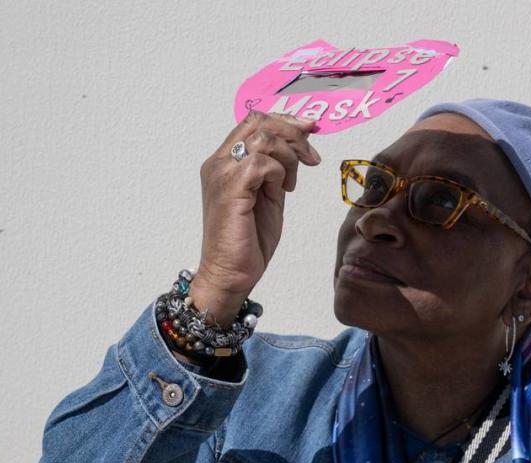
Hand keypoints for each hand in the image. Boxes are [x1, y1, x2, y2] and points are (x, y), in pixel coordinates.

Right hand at [192, 111, 320, 326]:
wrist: (231, 274)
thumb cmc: (248, 240)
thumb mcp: (270, 196)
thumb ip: (278, 170)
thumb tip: (299, 145)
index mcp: (225, 161)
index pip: (253, 121)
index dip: (286, 120)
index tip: (311, 129)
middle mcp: (218, 163)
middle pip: (258, 121)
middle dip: (293, 134)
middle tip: (312, 158)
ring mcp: (221, 174)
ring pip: (263, 139)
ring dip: (288, 157)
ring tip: (290, 185)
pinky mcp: (229, 190)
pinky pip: (261, 163)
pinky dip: (279, 173)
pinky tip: (282, 192)